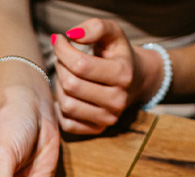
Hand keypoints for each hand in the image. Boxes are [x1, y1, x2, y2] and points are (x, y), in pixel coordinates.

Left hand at [51, 20, 164, 134]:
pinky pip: (67, 123)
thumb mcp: (113, 33)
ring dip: (59, 87)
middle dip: (61, 67)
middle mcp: (118, 100)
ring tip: (66, 75)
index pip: (80, 65)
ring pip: (67, 105)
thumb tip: (72, 35)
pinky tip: (68, 94)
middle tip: (63, 58)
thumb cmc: (118, 53)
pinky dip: (61, 108)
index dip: (62, 50)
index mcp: (122, 74)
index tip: (59, 40)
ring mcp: (108, 118)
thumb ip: (96, 27)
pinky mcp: (98, 130)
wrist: (135, 79)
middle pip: (71, 85)